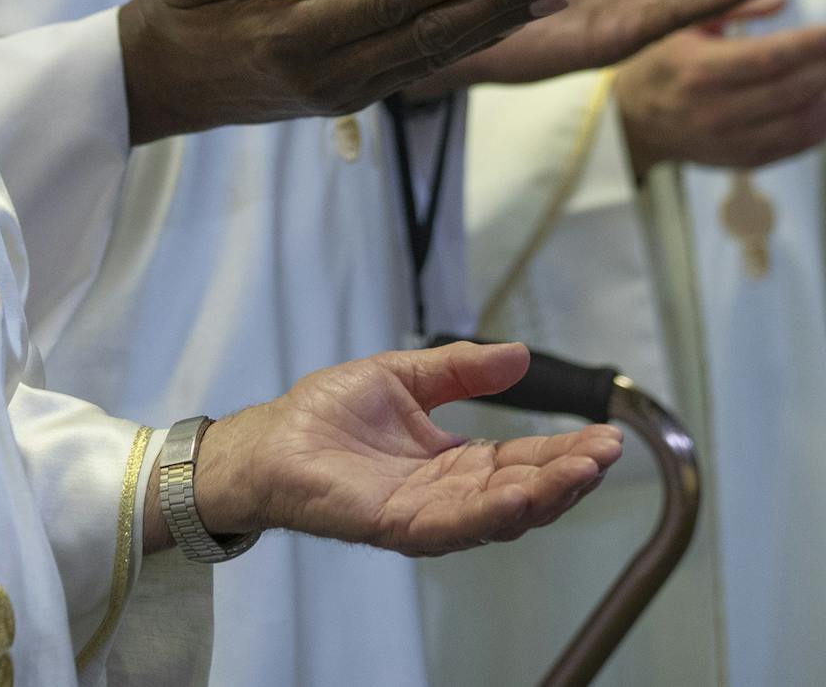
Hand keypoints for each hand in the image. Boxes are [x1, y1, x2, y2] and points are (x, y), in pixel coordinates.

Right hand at [117, 0, 567, 143]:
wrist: (149, 87)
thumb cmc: (168, 14)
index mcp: (289, 41)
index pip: (382, 7)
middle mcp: (326, 77)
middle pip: (426, 40)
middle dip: (495, 7)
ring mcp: (339, 94)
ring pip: (430, 59)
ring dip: (493, 26)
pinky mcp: (344, 97)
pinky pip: (415, 67)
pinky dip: (464, 43)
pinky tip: (501, 20)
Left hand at [169, 342, 620, 558]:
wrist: (272, 438)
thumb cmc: (326, 413)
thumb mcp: (405, 376)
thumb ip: (460, 369)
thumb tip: (519, 355)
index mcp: (452, 461)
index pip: (521, 459)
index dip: (562, 451)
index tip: (603, 435)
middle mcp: (448, 495)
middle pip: (523, 490)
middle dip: (569, 474)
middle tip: (608, 452)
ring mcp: (428, 515)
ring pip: (500, 512)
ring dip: (546, 494)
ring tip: (584, 470)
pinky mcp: (399, 525)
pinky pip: (455, 524)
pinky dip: (492, 510)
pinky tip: (524, 493)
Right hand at [616, 22, 825, 175]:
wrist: (633, 122)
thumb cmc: (659, 64)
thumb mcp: (681, 27)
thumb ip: (732, 8)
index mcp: (698, 72)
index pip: (768, 58)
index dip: (811, 43)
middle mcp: (717, 112)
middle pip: (794, 89)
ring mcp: (733, 142)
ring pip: (804, 121)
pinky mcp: (747, 160)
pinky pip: (799, 144)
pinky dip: (823, 121)